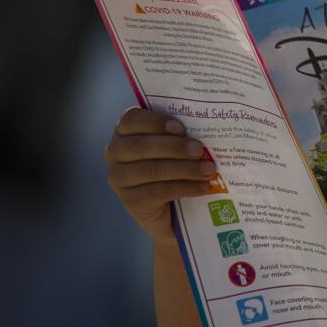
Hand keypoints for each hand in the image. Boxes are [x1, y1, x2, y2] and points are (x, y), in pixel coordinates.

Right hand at [104, 108, 218, 242]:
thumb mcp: (176, 144)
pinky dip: (185, 188)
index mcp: (124, 131)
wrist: (172, 207)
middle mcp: (115, 153)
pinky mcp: (131, 201)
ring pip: (151, 170)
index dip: (155, 122)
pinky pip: (158, 191)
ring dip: (184, 169)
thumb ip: (183, 133)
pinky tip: (203, 187)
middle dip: (174, 147)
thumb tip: (211, 125)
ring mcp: (119, 178)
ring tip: (209, 170)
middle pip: (140, 146)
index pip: (131, 119)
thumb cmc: (175, 164)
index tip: (180, 127)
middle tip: (199, 149)